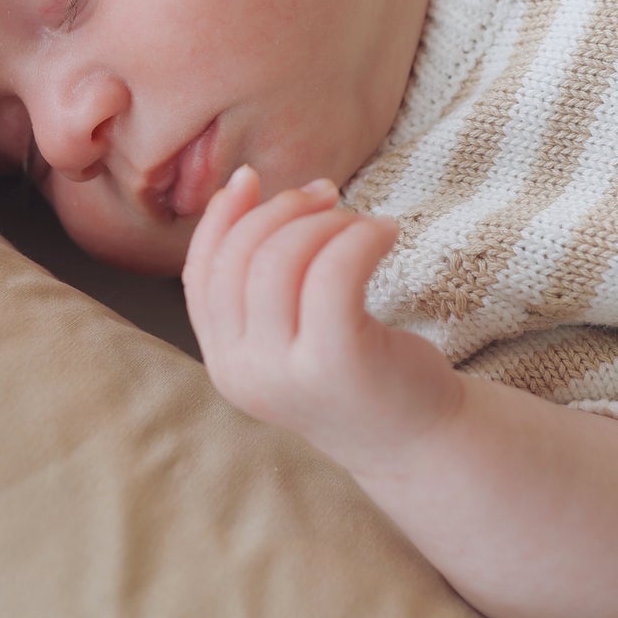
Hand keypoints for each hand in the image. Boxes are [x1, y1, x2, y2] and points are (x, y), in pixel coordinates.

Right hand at [181, 164, 462, 477]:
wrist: (417, 438)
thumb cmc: (356, 368)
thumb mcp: (289, 330)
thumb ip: (258, 278)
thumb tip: (243, 186)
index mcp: (225, 363)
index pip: (200, 274)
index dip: (220, 218)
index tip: (254, 179)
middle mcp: (243, 373)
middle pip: (240, 258)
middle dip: (283, 209)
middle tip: (329, 196)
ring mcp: (287, 372)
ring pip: (282, 260)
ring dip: (325, 222)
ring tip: (362, 226)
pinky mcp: (338, 362)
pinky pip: (334, 271)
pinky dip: (360, 235)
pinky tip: (386, 233)